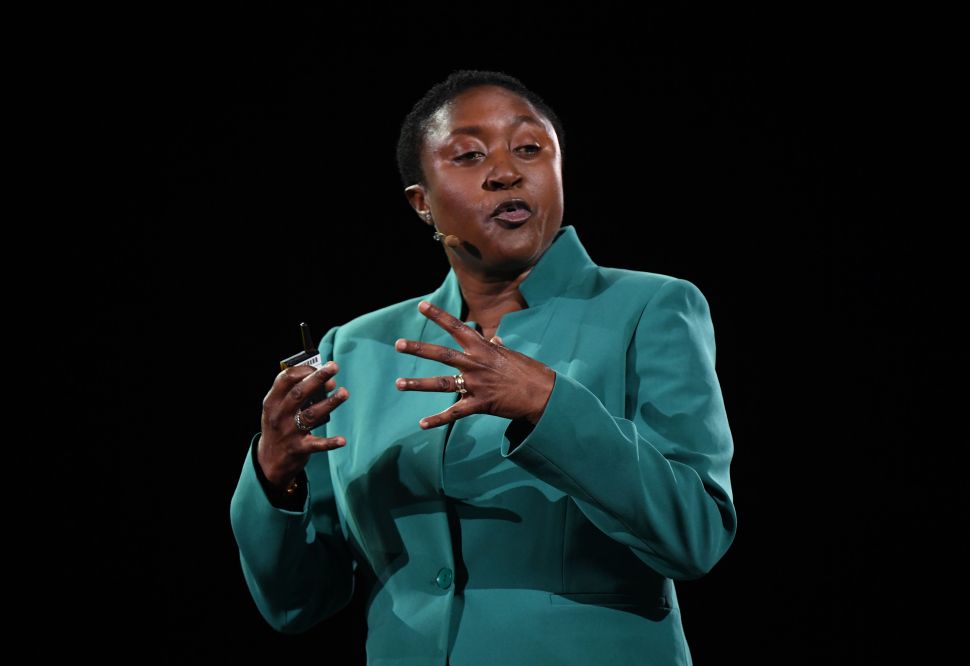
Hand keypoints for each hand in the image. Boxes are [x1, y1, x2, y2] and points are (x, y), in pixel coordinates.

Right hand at [257, 361, 349, 488]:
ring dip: (329, 403)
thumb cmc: (280, 426)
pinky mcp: (297, 449)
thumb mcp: (281, 409)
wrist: (269, 461)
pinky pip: (316, 444)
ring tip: (344, 392)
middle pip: (299, 393)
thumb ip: (302, 395)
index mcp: (272, 402)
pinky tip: (342, 440)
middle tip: (334, 367)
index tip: (320, 365)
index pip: (285, 379)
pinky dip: (329, 442)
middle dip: (317, 378)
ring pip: (310, 415)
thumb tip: (330, 383)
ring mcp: (288, 432)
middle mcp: (278, 415)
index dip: (303, 370)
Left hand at [394, 300, 554, 428]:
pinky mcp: (480, 405)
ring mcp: (476, 385)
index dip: (439, 316)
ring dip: (418, 384)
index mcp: (483, 348)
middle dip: (418, 349)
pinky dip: (437, 419)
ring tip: (398, 384)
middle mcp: (476, 364)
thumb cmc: (530, 372)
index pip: (457, 327)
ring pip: (442, 383)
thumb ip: (497, 347)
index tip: (421, 305)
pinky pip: (454, 413)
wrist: (544, 395)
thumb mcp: (512, 355)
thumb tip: (493, 339)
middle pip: (442, 354)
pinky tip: (421, 423)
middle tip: (398, 344)